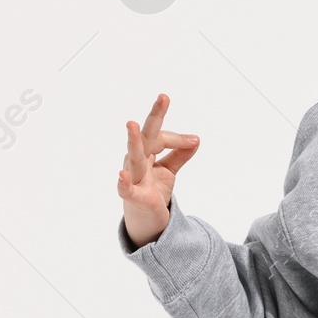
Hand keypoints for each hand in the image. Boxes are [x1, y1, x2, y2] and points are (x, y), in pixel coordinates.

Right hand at [118, 93, 199, 248]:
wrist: (144, 219)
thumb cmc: (152, 189)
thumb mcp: (169, 169)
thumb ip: (180, 154)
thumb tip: (196, 140)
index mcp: (146, 151)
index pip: (161, 137)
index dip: (178, 138)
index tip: (194, 141)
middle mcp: (136, 160)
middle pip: (147, 137)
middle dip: (155, 117)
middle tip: (163, 98)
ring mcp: (133, 177)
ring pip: (134, 157)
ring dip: (134, 142)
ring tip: (131, 125)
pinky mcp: (135, 197)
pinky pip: (127, 189)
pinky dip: (123, 183)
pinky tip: (121, 175)